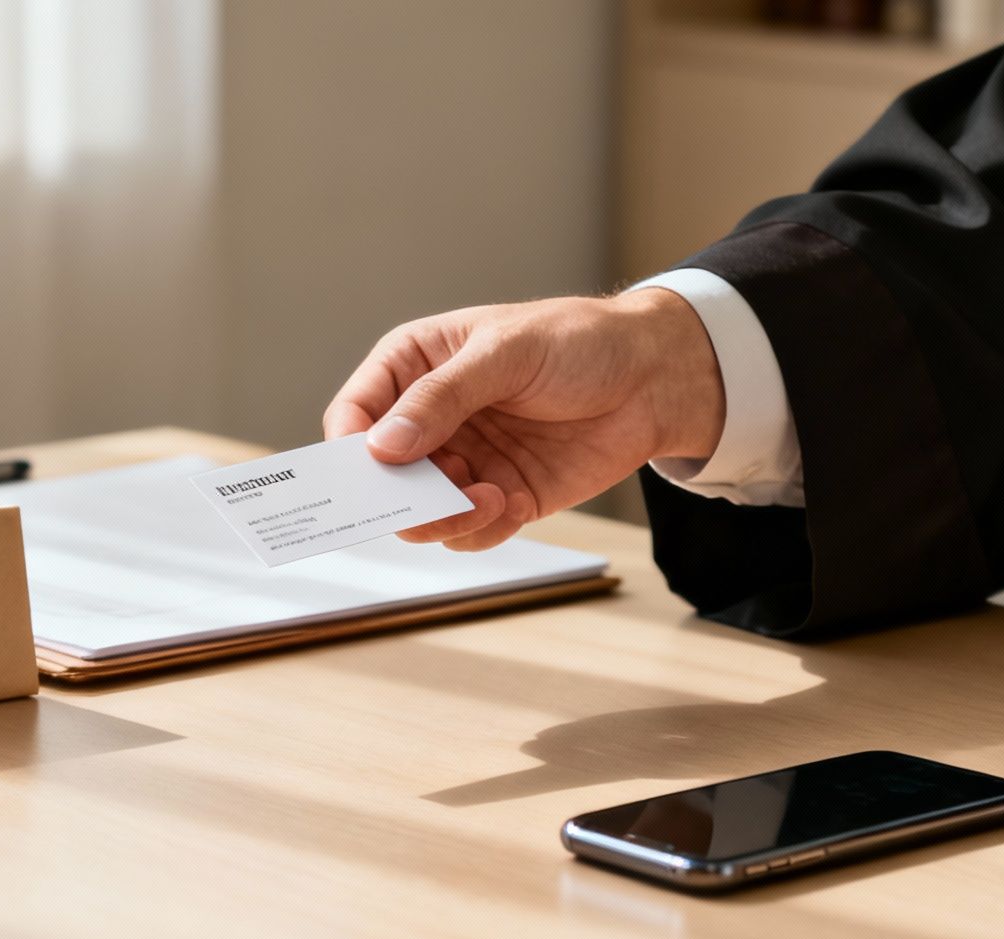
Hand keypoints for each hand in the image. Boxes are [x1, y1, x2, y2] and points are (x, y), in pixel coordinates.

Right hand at [322, 291, 725, 550]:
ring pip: (420, 514)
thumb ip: (443, 397)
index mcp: (414, 366)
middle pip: (381, 476)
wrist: (654, 378)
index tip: (366, 473)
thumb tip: (383, 446)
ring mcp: (464, 460)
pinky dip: (483, 528)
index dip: (349, 448)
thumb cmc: (579, 342)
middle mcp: (430, 419)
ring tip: (487, 499)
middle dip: (400, 496)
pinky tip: (512, 503)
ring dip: (444, 519)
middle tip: (431, 501)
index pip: (355, 413)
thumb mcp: (506, 352)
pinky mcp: (498, 496)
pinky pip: (468, 532)